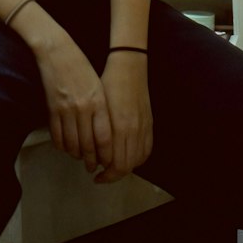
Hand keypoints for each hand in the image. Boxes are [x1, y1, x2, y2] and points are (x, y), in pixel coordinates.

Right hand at [32, 32, 113, 175]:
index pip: (105, 138)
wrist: (56, 50)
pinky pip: (57, 136)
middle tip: (92, 167)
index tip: (108, 162)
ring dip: (76, 155)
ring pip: (72, 144)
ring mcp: (66, 109)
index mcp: (99, 101)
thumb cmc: (81, 66)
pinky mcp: (51, 109)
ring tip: (79, 157)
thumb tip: (103, 136)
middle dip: (91, 160)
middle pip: (88, 145)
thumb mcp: (98, 85)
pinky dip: (62, 146)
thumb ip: (102, 109)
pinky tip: (66, 147)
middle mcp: (83, 107)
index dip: (107, 155)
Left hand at [94, 52, 152, 183]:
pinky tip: (129, 157)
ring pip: (138, 160)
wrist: (129, 66)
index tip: (96, 175)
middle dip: (113, 175)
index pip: (117, 165)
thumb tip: (93, 154)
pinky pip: (146, 150)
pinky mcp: (150, 123)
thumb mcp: (98, 109)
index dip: (106, 175)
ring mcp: (144, 127)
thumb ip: (97, 133)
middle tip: (101, 174)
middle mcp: (134, 130)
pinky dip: (138, 158)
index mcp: (119, 127)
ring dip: (126, 167)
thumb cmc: (108, 84)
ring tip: (113, 167)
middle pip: (127, 166)